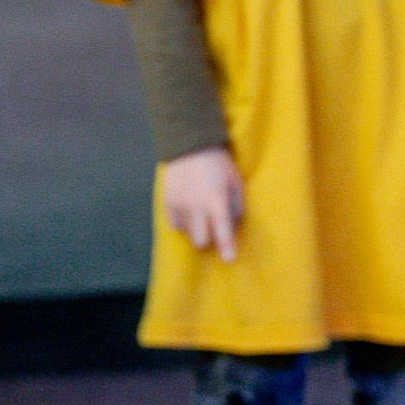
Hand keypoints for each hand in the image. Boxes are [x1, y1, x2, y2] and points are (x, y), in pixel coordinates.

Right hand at [162, 144, 243, 261]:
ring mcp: (179, 204)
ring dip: (197, 229)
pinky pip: (176, 224)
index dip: (226, 247)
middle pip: (201, 240)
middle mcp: (196, 205)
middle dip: (209, 239)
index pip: (222, 230)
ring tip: (201, 212)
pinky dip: (184, 223)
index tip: (229, 259)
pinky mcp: (167, 202)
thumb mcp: (235, 182)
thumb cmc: (219, 164)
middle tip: (214, 229)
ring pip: (188, 233)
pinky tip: (190, 210)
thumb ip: (236, 206)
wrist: (189, 145)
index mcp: (216, 199)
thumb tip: (233, 225)